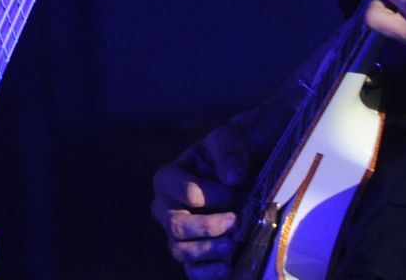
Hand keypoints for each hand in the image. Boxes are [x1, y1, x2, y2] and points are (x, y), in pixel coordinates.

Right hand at [151, 121, 253, 278]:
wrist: (240, 168)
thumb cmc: (227, 152)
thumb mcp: (226, 140)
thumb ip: (227, 152)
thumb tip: (233, 179)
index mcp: (168, 178)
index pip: (188, 193)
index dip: (216, 195)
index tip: (238, 190)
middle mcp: (165, 208)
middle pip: (177, 226)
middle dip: (208, 227)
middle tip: (236, 223)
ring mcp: (176, 233)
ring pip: (180, 250)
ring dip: (207, 251)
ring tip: (232, 246)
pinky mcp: (192, 252)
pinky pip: (191, 270)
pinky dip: (207, 272)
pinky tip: (227, 268)